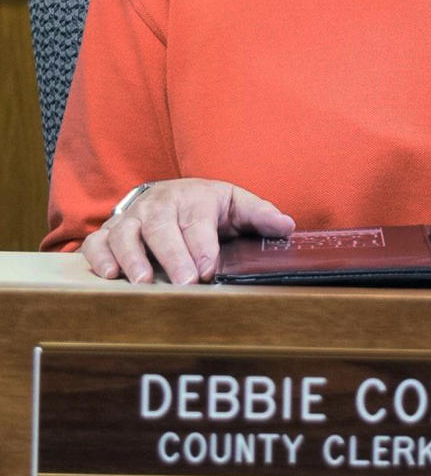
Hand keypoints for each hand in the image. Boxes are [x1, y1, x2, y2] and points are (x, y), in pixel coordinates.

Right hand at [81, 178, 294, 284]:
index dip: (203, 245)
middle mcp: (159, 205)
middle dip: (172, 255)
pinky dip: (99, 257)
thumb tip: (287, 227)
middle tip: (184, 282)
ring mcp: (131, 218)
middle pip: (161, 227)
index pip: (198, 221)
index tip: (208, 270)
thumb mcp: (237, 204)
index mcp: (194, 198)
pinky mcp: (110, 232)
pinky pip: (97, 242)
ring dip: (132, 257)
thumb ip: (261, 216)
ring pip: (125, 233)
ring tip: (142, 282)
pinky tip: (109, 275)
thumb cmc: (207, 206)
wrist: (172, 193)